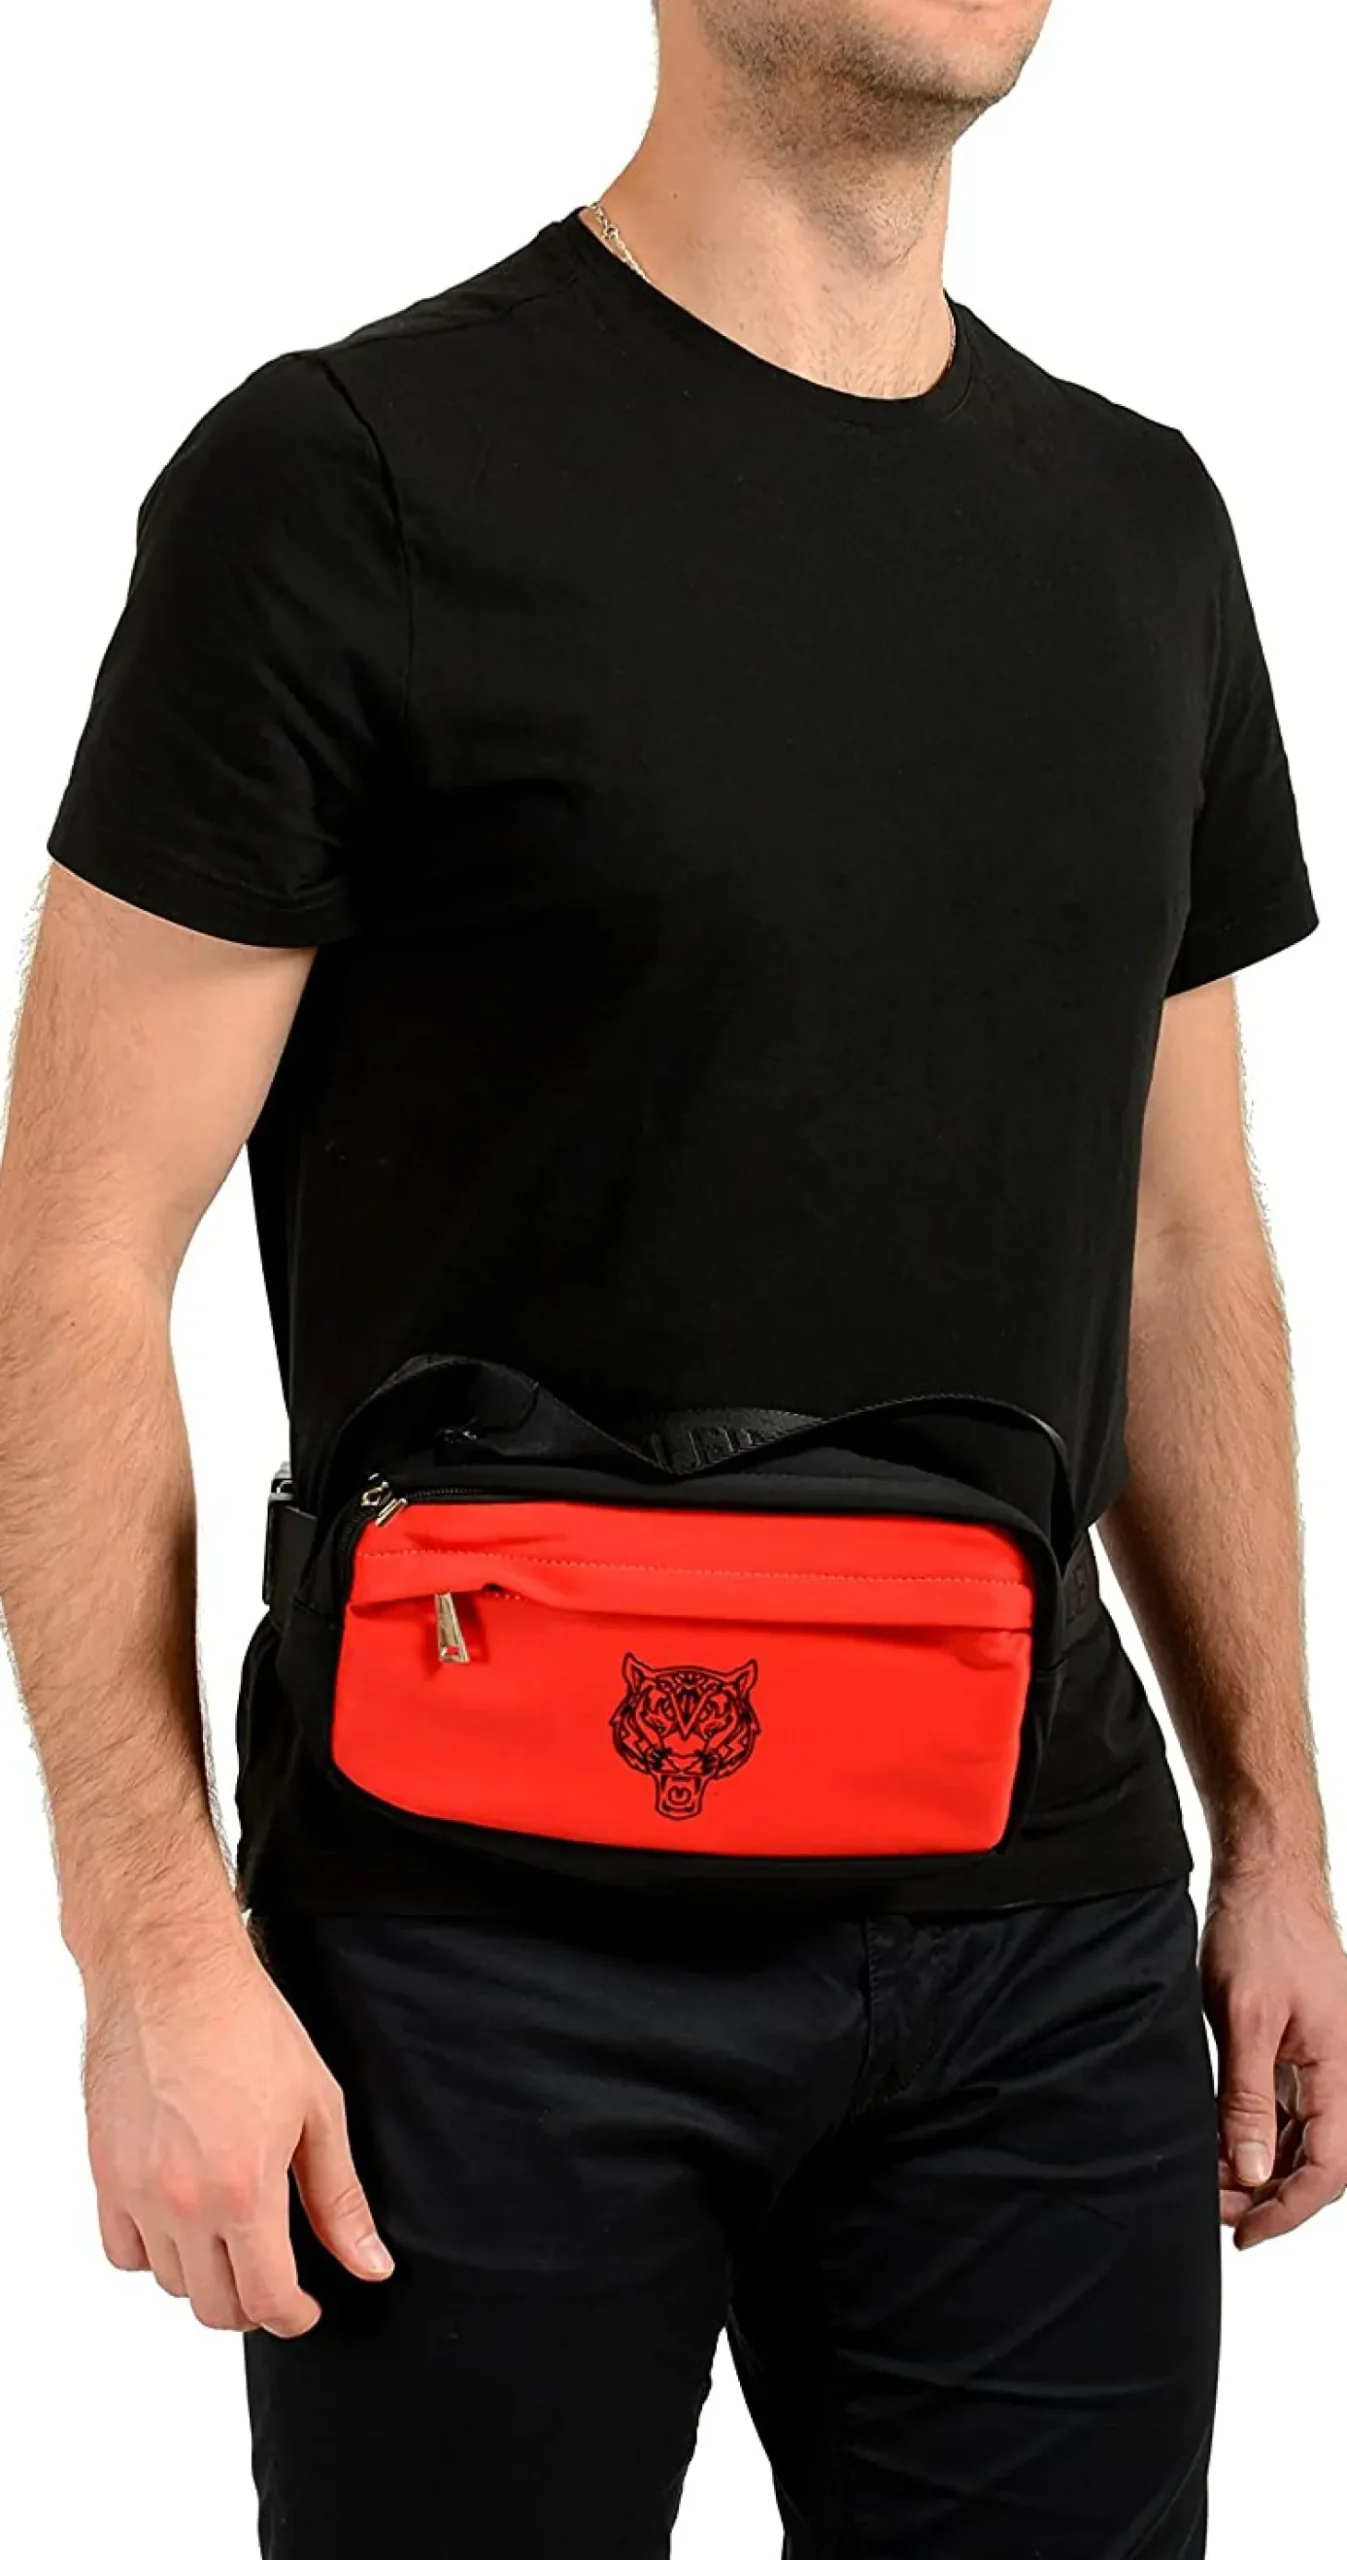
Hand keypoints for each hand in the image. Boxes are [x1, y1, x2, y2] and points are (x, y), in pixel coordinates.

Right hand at [82, 1922, 393, 2333]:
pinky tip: (181, 2224)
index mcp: (244, 2190)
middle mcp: (184, 2203)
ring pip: (170, 2282)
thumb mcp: (318, 2108)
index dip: (293, 2317)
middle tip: (274, 2278)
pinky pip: (122, 2250)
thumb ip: (339, 2198)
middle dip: (253, 2304)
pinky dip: (151, 2253)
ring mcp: (136, 2191)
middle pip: (215, 2306)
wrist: (173, 1975)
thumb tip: (370, 2264)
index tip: (305, 2310)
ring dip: (205, 2278)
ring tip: (232, 2241)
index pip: (266, 2299)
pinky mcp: (104, 2173)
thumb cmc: (247, 2027)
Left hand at [1200, 1871, 1346, 2246]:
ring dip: (1257, 2167)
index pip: (1327, 2170)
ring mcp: (1318, 2061)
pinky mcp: (1295, 2048)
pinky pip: (1284, 2110)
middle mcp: (1338, 2071)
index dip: (1286, 2212)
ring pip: (1298, 2140)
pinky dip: (1253, 2133)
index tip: (1242, 2234)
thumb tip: (1253, 2172)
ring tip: (1207, 2178)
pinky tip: (1216, 2141)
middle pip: (1314, 2162)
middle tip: (1210, 2207)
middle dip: (1266, 2196)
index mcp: (1339, 2068)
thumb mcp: (1246, 2016)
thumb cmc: (1261, 1930)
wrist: (1264, 1874)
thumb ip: (1249, 2098)